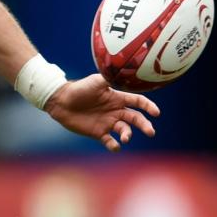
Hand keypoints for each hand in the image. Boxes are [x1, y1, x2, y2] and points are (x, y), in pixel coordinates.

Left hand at [44, 74, 160, 151]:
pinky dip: (114, 146)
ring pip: (125, 131)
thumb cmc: (79, 89)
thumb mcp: (95, 81)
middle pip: (136, 119)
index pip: (138, 102)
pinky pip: (110, 142)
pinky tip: (114, 145)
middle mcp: (115, 111)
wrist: (60, 100)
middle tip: (150, 132)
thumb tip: (123, 70)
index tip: (156, 113)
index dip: (148, 106)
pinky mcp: (98, 133)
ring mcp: (108, 122)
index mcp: (117, 98)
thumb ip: (110, 78)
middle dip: (144, 125)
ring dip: (128, 135)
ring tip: (124, 137)